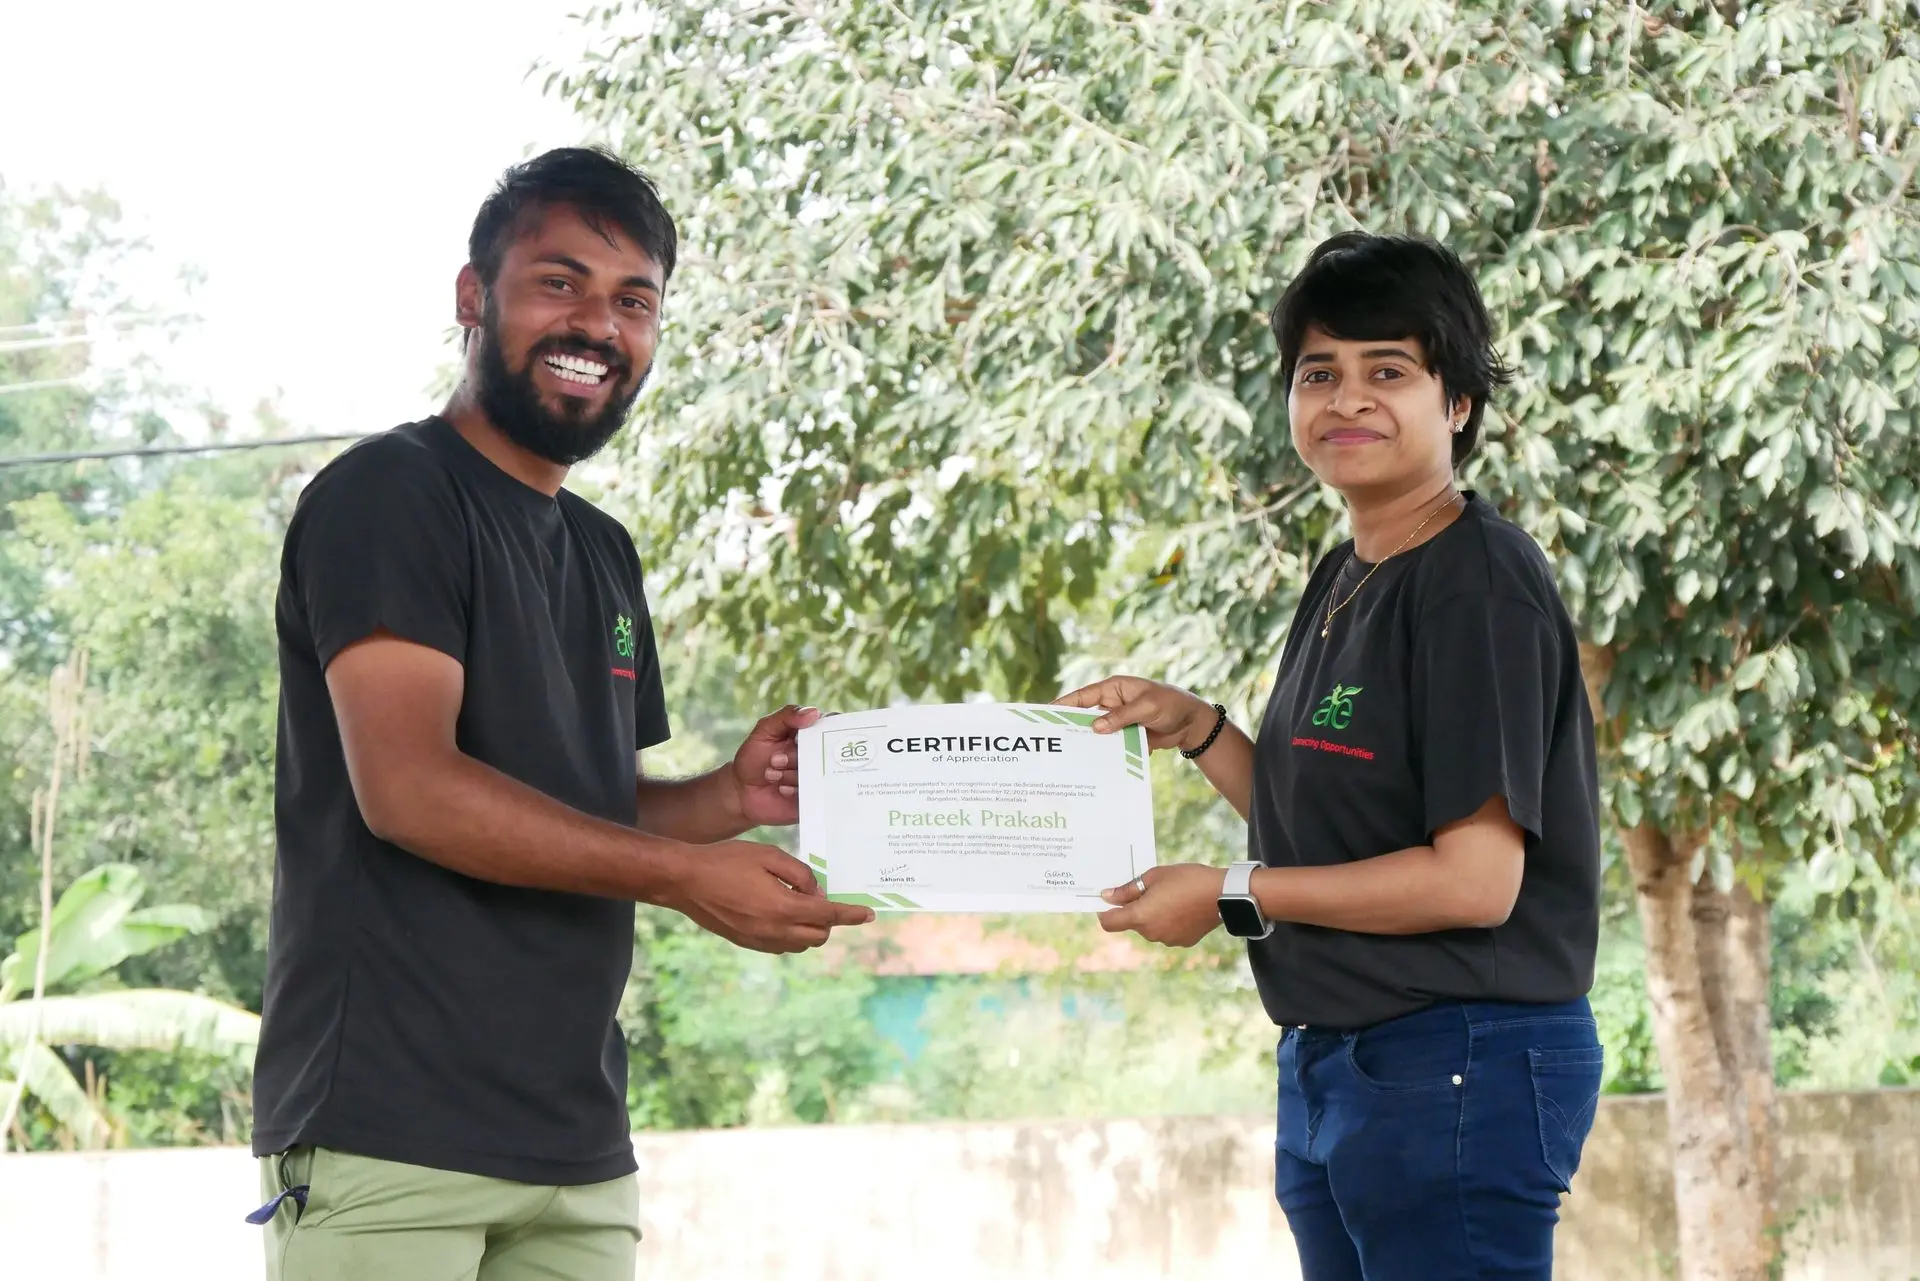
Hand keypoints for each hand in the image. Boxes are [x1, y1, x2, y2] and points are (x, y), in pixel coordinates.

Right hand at [660, 839, 873, 952]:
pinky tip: (780, 912)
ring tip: (798, 902)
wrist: (685, 880)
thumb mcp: (769, 856)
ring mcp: (759, 940)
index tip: (868, 914)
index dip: (851, 915)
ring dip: (810, 928)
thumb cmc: (726, 861)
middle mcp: (773, 931)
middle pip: (818, 935)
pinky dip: (790, 933)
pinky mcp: (746, 943)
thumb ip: (800, 874)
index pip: (828, 916)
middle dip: (829, 920)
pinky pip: (781, 945)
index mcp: (782, 908)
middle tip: (820, 896)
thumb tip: (816, 893)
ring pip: (800, 943)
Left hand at [728, 704, 820, 828]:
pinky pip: (817, 794)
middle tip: (774, 760)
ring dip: (791, 774)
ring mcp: (819, 778)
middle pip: (826, 751)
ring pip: (819, 773)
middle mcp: (820, 756)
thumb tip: (815, 712)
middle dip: (796, 756)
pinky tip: (781, 789)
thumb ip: (786, 716)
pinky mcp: (816, 798)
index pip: (832, 725)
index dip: (826, 729)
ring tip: (772, 775)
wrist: (743, 793)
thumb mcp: (765, 729)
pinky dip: (796, 790)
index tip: (804, 736)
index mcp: (811, 735)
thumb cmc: (754, 757)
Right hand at [1055, 675, 1215, 752]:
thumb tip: (1095, 728)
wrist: (1192, 725)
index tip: (1046, 713)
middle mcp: (1112, 704)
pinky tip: (1092, 766)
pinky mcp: (1126, 737)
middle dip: (1071, 726)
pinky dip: (1103, 753)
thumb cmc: (1172, 705)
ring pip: (1097, 733)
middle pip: (1085, 715)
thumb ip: (1121, 717)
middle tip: (1053, 739)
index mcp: (1114, 689)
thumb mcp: (1147, 707)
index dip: (1064, 704)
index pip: (1083, 696)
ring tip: (1068, 756)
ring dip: (1087, 743)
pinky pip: (1110, 745)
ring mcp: (1118, 722)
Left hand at [1097, 864, 1227, 946]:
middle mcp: (1151, 933)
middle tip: (1153, 890)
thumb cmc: (1187, 880)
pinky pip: (1168, 932)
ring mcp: (1167, 940)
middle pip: (1133, 923)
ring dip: (1154, 916)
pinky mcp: (1183, 942)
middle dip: (1136, 909)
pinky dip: (1169, 922)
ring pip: (1151, 928)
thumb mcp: (1154, 877)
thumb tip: (1108, 897)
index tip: (1110, 903)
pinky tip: (1183, 908)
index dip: (1105, 913)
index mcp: (1140, 917)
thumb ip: (1128, 890)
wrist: (1223, 894)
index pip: (1109, 923)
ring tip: (1172, 897)